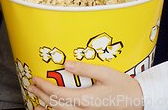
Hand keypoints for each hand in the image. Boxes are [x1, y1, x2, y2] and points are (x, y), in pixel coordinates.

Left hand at [28, 60, 143, 109]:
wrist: (136, 100)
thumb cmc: (122, 85)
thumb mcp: (105, 72)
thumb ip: (85, 68)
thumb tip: (66, 63)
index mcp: (85, 99)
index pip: (58, 94)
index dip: (44, 87)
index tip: (35, 79)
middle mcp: (83, 109)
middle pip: (56, 105)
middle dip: (41, 96)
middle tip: (31, 87)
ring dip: (47, 106)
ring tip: (36, 101)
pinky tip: (54, 108)